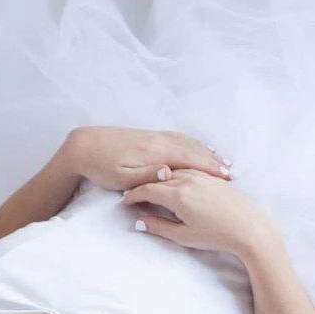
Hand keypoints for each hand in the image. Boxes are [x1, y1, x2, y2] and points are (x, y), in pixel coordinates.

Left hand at [65, 125, 233, 191]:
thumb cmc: (101, 166)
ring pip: (186, 141)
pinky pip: (177, 137)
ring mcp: (154, 136)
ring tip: (221, 160)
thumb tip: (170, 173)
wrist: (83, 145)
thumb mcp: (122, 177)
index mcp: (154, 152)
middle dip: (212, 160)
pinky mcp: (149, 136)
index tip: (226, 177)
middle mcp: (158, 141)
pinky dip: (192, 142)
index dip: (208, 168)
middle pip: (192, 149)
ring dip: (205, 151)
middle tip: (231, 172)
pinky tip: (198, 146)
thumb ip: (147, 175)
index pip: (188, 159)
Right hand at [120, 167, 274, 255]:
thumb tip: (139, 222)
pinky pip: (190, 170)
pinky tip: (175, 181)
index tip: (124, 202)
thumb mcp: (183, 236)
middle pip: (159, 179)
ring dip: (161, 179)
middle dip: (145, 186)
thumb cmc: (217, 236)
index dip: (133, 196)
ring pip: (174, 172)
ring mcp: (202, 176)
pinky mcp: (212, 177)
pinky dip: (178, 175)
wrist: (250, 228)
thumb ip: (159, 227)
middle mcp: (188, 180)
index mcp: (177, 195)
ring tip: (154, 188)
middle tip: (135, 196)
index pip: (147, 190)